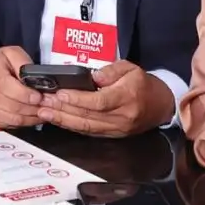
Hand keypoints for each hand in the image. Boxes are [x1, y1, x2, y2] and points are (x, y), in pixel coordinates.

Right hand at [0, 47, 42, 129]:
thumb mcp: (11, 53)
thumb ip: (24, 64)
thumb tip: (36, 79)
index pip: (7, 87)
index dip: (25, 95)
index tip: (38, 96)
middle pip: (12, 106)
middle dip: (33, 108)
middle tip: (46, 105)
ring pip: (12, 118)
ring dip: (30, 117)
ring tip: (42, 112)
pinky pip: (8, 125)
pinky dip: (23, 123)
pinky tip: (31, 116)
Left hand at [36, 61, 173, 136]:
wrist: (161, 105)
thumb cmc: (143, 84)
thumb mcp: (130, 68)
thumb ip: (110, 71)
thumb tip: (91, 77)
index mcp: (127, 97)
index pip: (98, 102)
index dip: (77, 99)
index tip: (59, 94)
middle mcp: (121, 117)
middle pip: (87, 117)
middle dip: (62, 110)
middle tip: (43, 103)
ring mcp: (116, 129)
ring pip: (85, 127)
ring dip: (63, 121)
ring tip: (44, 113)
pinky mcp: (112, 136)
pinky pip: (89, 132)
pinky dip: (71, 126)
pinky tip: (58, 120)